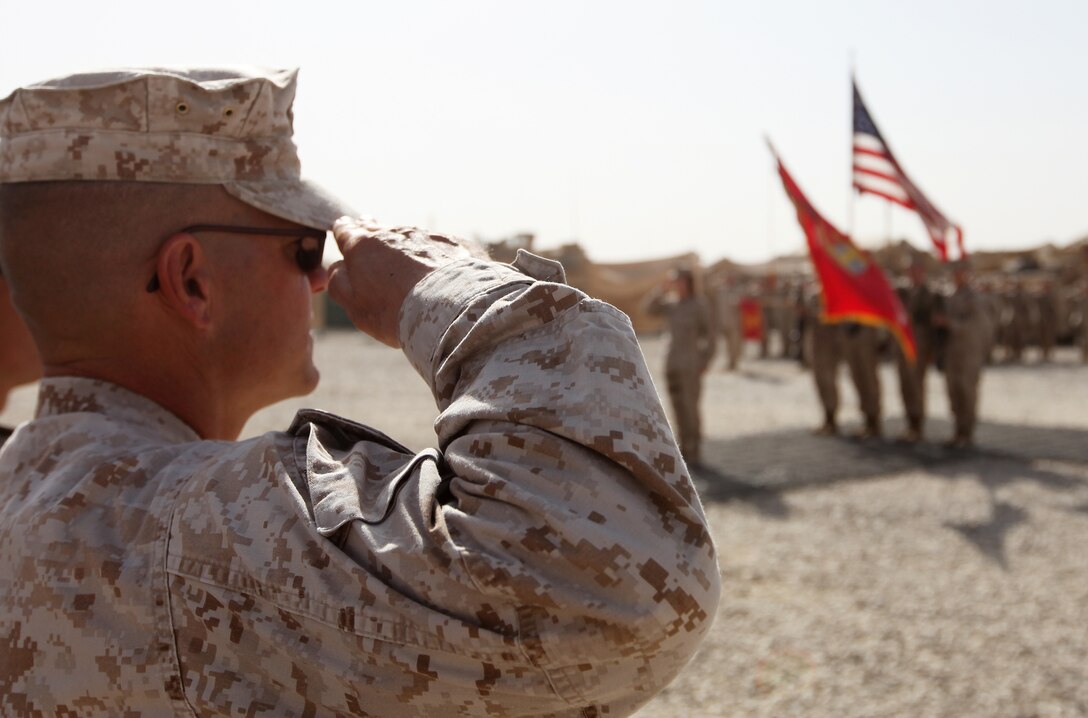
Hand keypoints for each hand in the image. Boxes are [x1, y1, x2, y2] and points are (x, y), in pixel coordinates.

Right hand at [327, 217, 481, 347]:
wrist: (450, 308)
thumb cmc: (395, 311)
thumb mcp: (355, 305)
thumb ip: (339, 284)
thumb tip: (337, 268)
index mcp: (362, 244)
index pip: (345, 229)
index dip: (344, 232)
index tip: (343, 231)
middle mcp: (392, 232)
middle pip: (376, 227)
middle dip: (370, 231)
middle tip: (369, 235)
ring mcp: (424, 235)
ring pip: (407, 236)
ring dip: (403, 246)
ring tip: (405, 264)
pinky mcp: (452, 242)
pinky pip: (436, 246)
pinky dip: (432, 256)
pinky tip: (436, 273)